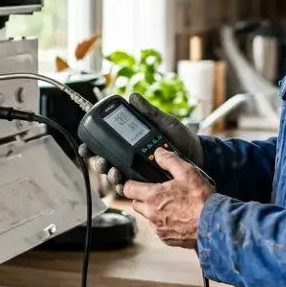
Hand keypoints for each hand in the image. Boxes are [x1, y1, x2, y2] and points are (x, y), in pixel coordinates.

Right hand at [82, 93, 203, 196]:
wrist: (199, 156)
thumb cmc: (182, 138)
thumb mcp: (165, 122)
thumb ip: (148, 112)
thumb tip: (132, 97)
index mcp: (132, 142)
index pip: (107, 144)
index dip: (93, 145)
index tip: (86, 146)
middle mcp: (131, 158)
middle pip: (106, 162)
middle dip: (98, 162)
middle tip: (102, 161)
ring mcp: (138, 172)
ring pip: (115, 177)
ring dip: (110, 175)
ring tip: (114, 171)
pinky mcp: (148, 184)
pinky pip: (131, 190)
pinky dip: (124, 188)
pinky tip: (124, 184)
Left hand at [123, 148, 213, 248]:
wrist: (213, 224)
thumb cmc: (201, 200)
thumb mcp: (187, 172)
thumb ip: (170, 161)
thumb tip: (158, 153)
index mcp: (153, 197)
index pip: (128, 189)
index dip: (131, 183)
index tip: (138, 182)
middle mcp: (151, 215)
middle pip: (135, 203)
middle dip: (142, 197)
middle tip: (158, 192)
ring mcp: (158, 228)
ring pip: (147, 216)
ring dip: (153, 210)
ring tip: (171, 204)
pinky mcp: (166, 239)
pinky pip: (158, 228)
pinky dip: (163, 222)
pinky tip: (177, 217)